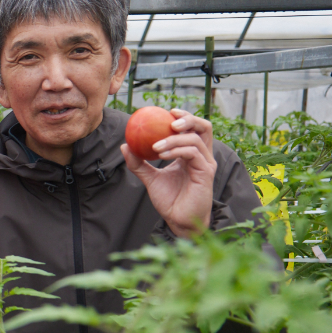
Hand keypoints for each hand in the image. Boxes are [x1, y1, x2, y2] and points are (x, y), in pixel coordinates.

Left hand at [121, 109, 217, 238]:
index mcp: (192, 154)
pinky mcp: (206, 172)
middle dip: (188, 118)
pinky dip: (176, 149)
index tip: (166, 112)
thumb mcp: (150, 178)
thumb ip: (139, 163)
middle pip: (204, 127)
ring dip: (173, 138)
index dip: (184, 117)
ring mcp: (206, 163)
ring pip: (195, 139)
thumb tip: (125, 146)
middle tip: (169, 119)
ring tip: (155, 146)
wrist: (178, 220)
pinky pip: (193, 153)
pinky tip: (161, 153)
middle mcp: (202, 156)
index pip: (193, 129)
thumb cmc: (169, 200)